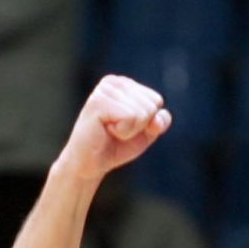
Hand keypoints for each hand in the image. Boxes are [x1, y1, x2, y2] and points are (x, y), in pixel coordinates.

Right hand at [57, 75, 171, 181]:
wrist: (89, 165)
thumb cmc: (115, 146)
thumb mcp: (145, 134)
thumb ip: (159, 122)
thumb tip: (158, 118)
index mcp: (124, 85)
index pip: (156, 100)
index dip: (146, 122)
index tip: (125, 127)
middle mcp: (114, 82)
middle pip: (151, 105)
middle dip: (139, 126)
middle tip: (116, 131)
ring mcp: (105, 90)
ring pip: (142, 112)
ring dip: (130, 130)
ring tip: (110, 131)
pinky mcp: (98, 102)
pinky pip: (130, 117)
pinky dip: (123, 132)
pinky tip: (106, 131)